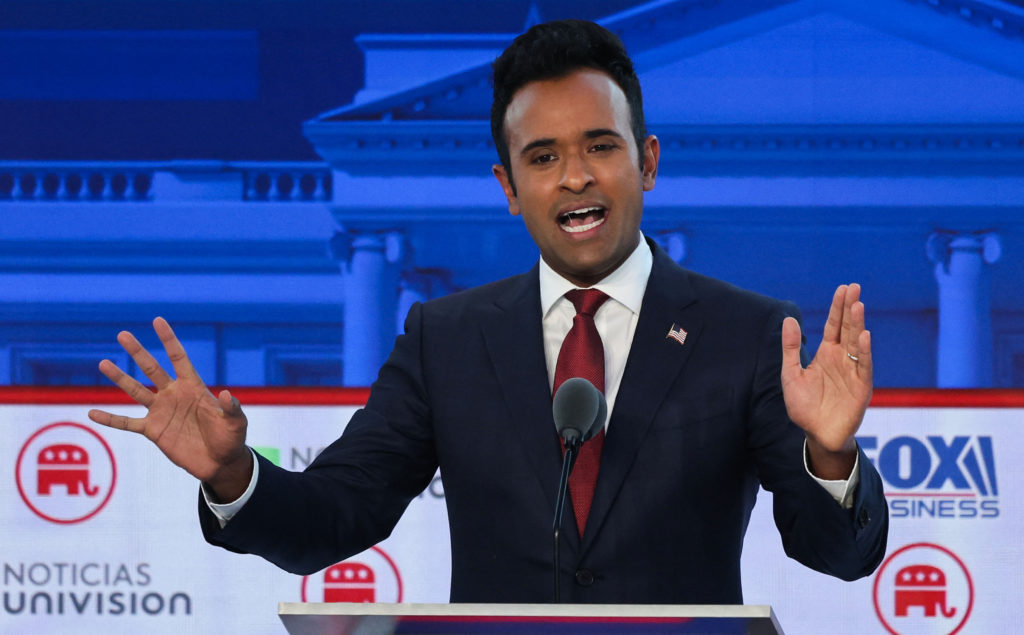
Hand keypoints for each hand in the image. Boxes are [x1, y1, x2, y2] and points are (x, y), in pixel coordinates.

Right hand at [87, 317, 252, 500]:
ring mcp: (161, 412)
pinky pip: (127, 423)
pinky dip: (110, 419)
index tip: (157, 321)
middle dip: (138, 352)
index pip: (179, 359)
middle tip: (122, 334)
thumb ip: (232, 408)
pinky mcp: (153, 431)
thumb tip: (227, 394)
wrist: (220, 463)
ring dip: (120, 378)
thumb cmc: (231, 439)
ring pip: (136, 391)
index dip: (169, 340)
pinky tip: (92, 413)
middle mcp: (174, 395)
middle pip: (152, 369)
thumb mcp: (237, 422)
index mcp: (193, 387)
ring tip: (103, 363)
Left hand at [781, 284, 872, 478]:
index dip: (837, 308)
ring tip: (857, 305)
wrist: (816, 434)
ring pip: (856, 343)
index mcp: (826, 354)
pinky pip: (863, 366)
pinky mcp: (861, 386)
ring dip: (858, 324)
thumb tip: (789, 319)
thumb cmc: (804, 406)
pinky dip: (864, 351)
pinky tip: (864, 336)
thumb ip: (790, 348)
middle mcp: (842, 359)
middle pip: (847, 328)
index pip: (833, 325)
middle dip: (850, 308)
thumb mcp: (791, 374)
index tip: (843, 288)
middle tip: (854, 287)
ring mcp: (853, 371)